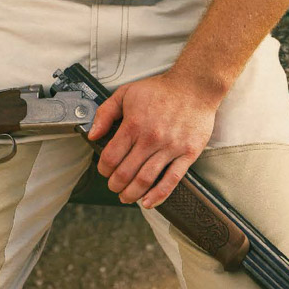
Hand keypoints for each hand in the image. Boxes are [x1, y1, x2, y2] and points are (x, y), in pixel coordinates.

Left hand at [86, 71, 219, 208]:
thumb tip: (93, 135)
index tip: (104, 171)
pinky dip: (158, 195)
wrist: (195, 86)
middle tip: (114, 186)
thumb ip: (105, 113)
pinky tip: (148, 202)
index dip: (103, 169)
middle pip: (125, 173)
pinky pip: (172, 179)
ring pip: (145, 180)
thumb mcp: (126, 93)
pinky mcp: (188, 153)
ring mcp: (170, 147)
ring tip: (126, 196)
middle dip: (115, 185)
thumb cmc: (161, 89)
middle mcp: (151, 138)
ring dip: (131, 194)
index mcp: (134, 124)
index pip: (110, 157)